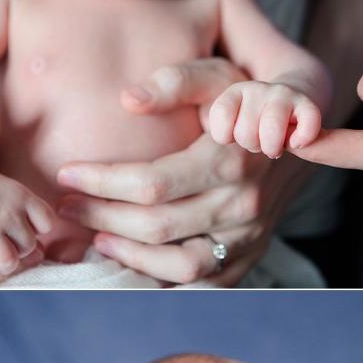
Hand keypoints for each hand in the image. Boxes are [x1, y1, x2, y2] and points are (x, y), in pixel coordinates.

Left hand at [56, 59, 307, 283]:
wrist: (295, 139)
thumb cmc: (246, 103)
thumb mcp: (218, 77)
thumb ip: (176, 81)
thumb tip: (128, 98)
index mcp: (232, 160)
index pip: (152, 183)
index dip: (101, 181)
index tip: (67, 174)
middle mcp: (242, 206)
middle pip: (157, 226)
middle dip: (101, 217)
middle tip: (68, 206)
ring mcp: (248, 239)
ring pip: (179, 264)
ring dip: (129, 255)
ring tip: (96, 237)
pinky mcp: (248, 259)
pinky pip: (201, 284)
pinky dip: (161, 277)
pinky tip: (131, 259)